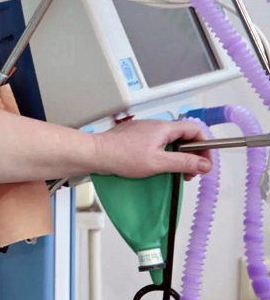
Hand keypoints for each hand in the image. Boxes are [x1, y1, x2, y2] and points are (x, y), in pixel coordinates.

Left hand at [92, 119, 212, 179]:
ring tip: (175, 174)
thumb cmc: (123, 156)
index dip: (204, 146)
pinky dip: (163, 155)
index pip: (195, 130)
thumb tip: (204, 164)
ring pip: (170, 141)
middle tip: (190, 173)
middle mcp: (155, 125)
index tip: (204, 163)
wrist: (96, 153)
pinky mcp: (135, 137)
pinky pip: (156, 144)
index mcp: (164, 128)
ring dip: (177, 157)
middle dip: (191, 155)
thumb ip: (183, 162)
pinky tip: (158, 168)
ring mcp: (144, 130)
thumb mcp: (158, 163)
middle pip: (183, 136)